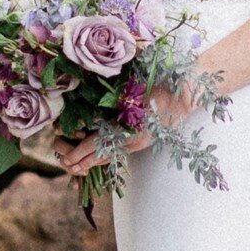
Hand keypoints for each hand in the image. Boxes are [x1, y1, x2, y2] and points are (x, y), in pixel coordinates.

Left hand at [54, 75, 200, 180]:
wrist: (184, 96)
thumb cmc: (159, 86)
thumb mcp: (133, 87)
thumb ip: (111, 92)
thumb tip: (87, 83)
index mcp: (126, 129)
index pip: (96, 145)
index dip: (79, 153)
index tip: (66, 158)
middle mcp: (130, 141)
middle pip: (101, 157)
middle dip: (81, 162)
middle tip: (65, 163)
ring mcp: (137, 144)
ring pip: (110, 157)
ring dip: (92, 162)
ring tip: (76, 167)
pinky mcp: (141, 143)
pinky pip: (119, 153)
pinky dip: (105, 157)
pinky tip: (97, 160)